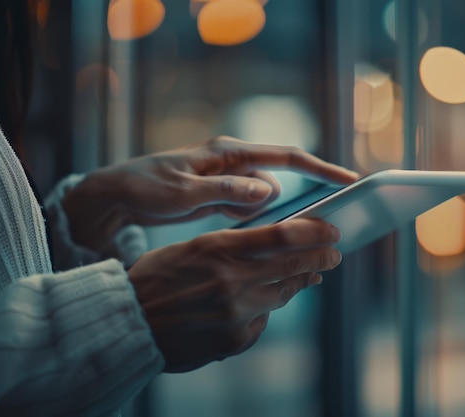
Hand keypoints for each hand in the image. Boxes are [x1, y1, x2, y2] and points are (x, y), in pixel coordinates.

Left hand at [62, 136, 357, 252]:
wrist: (116, 195)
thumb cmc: (145, 187)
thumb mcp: (183, 192)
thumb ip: (225, 191)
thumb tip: (268, 190)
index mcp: (228, 154)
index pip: (286, 158)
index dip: (320, 169)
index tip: (348, 181)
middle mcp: (233, 163)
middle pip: (283, 177)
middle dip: (309, 194)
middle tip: (333, 215)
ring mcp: (227, 180)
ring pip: (269, 195)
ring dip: (283, 212)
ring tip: (303, 230)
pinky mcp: (221, 196)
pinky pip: (251, 207)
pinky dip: (262, 220)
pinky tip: (265, 235)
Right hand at [127, 219, 341, 371]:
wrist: (128, 323)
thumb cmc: (155, 279)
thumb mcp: (191, 249)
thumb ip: (232, 247)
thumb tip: (274, 246)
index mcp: (216, 248)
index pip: (281, 235)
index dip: (313, 232)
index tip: (330, 231)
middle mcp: (230, 279)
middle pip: (292, 264)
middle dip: (320, 257)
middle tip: (334, 254)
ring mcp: (234, 311)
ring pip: (282, 293)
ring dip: (299, 282)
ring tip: (309, 275)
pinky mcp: (234, 339)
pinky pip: (263, 320)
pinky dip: (266, 309)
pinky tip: (265, 302)